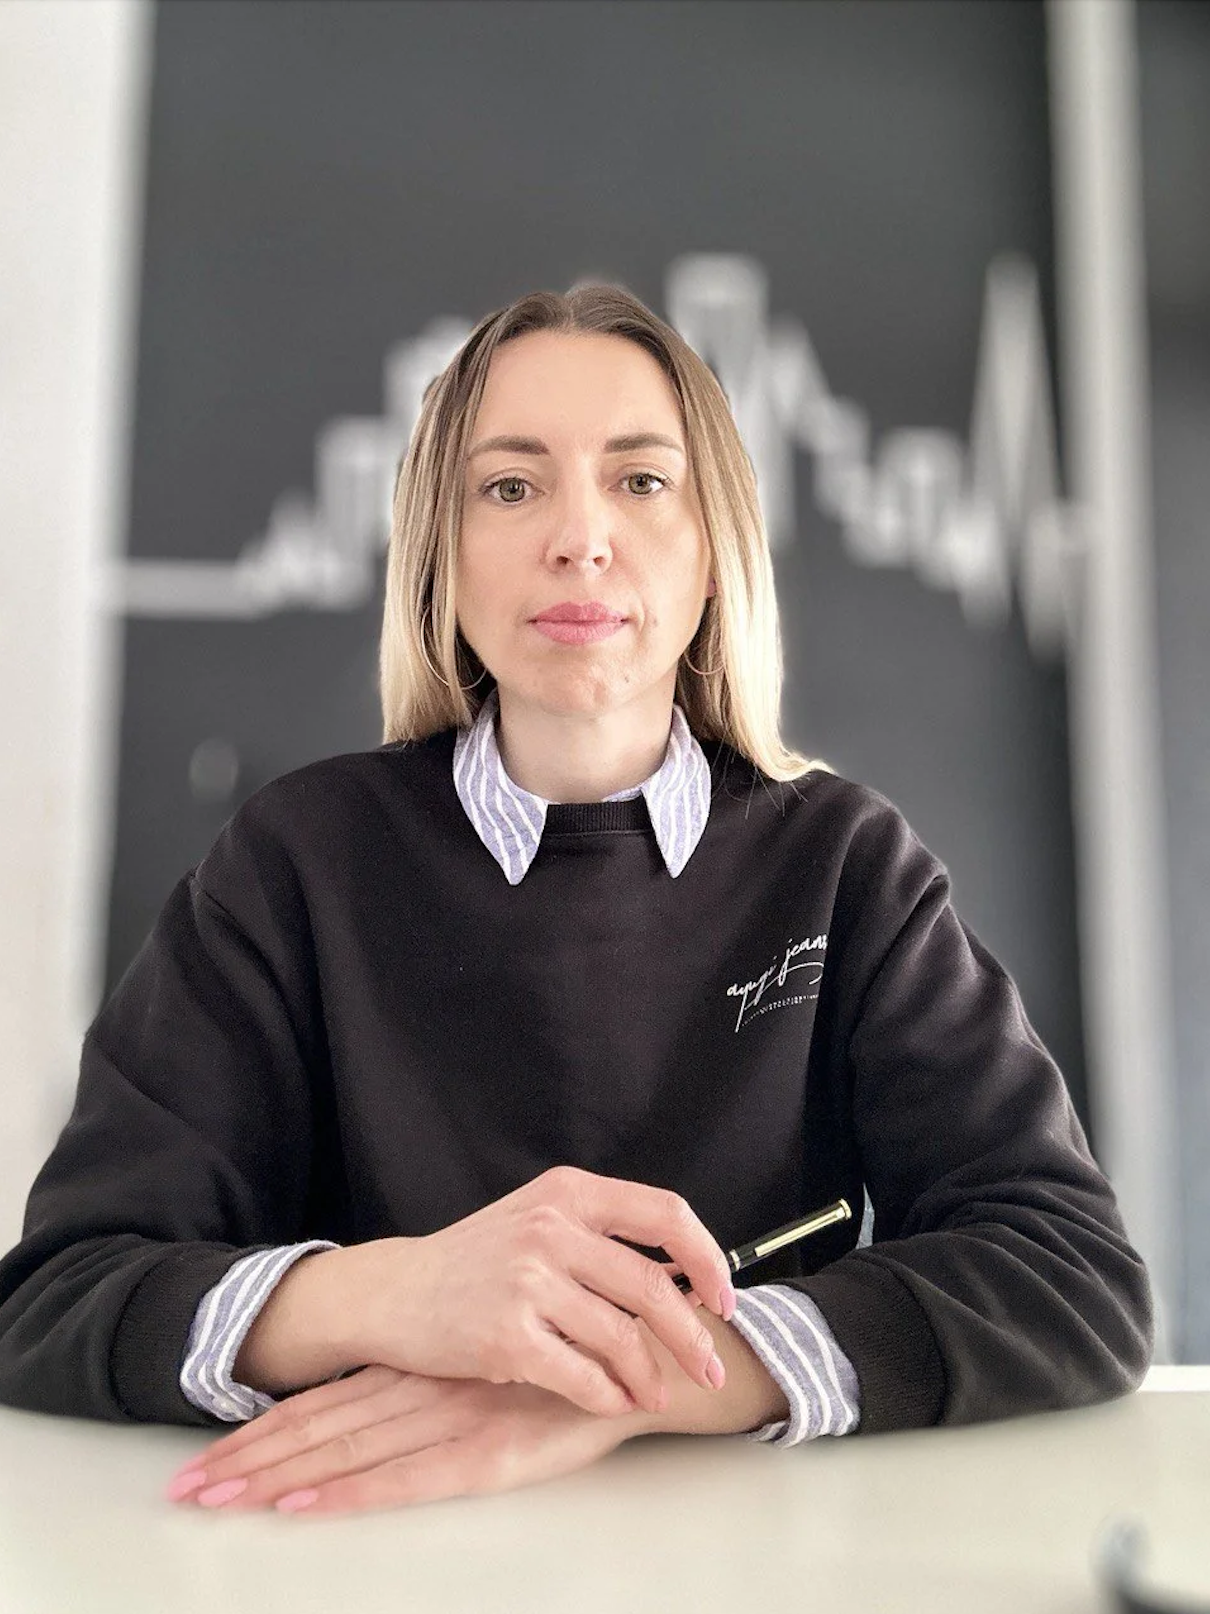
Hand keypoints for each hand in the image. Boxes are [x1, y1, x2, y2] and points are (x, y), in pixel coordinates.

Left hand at [165, 1364, 638, 1517]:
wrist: (650, 1358)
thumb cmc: (572, 1359)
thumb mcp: (492, 1358)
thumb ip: (441, 1374)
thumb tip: (383, 1395)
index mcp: (422, 1365)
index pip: (325, 1401)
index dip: (262, 1429)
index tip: (204, 1456)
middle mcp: (425, 1388)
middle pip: (319, 1428)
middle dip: (247, 1460)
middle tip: (183, 1490)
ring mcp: (452, 1420)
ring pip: (347, 1450)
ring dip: (276, 1476)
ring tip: (216, 1498)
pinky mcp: (489, 1453)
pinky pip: (406, 1479)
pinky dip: (350, 1493)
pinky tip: (305, 1508)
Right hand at [347, 1165, 737, 1418]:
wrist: (396, 1291)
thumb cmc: (475, 1261)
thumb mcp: (537, 1219)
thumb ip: (600, 1235)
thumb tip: (683, 1276)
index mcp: (568, 1192)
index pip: (665, 1214)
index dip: (706, 1257)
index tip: (723, 1296)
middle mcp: (551, 1229)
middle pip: (651, 1286)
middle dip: (692, 1336)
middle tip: (711, 1366)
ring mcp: (527, 1282)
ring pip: (622, 1337)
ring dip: (652, 1376)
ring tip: (658, 1393)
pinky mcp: (506, 1335)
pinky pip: (582, 1376)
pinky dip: (609, 1396)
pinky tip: (616, 1402)